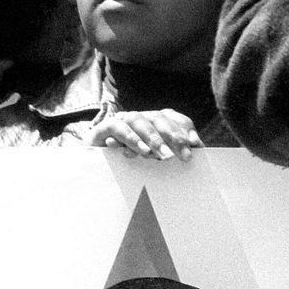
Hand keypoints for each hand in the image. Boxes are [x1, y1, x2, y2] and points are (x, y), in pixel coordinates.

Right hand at [88, 108, 202, 159]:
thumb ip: (171, 153)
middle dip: (173, 136)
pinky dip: (131, 139)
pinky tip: (141, 152)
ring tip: (163, 156)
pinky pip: (117, 128)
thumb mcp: (153, 160)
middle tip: (184, 156)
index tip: (195, 144)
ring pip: (138, 120)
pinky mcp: (102, 129)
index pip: (172, 117)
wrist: (92, 170)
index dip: (184, 128)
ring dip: (153, 138)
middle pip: (158, 118)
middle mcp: (138, 118)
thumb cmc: (126, 166)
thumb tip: (196, 149)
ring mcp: (119, 122)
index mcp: (152, 122)